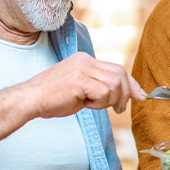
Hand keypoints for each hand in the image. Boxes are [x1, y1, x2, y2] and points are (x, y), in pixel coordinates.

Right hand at [16, 52, 145, 118]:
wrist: (29, 100)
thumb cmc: (53, 99)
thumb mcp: (82, 91)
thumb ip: (102, 89)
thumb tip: (127, 97)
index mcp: (85, 60)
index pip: (117, 69)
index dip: (131, 84)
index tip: (140, 96)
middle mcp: (85, 60)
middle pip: (120, 74)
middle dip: (125, 94)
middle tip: (118, 109)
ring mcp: (82, 68)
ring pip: (114, 84)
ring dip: (109, 100)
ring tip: (92, 105)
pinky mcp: (79, 80)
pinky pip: (103, 92)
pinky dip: (99, 103)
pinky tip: (85, 104)